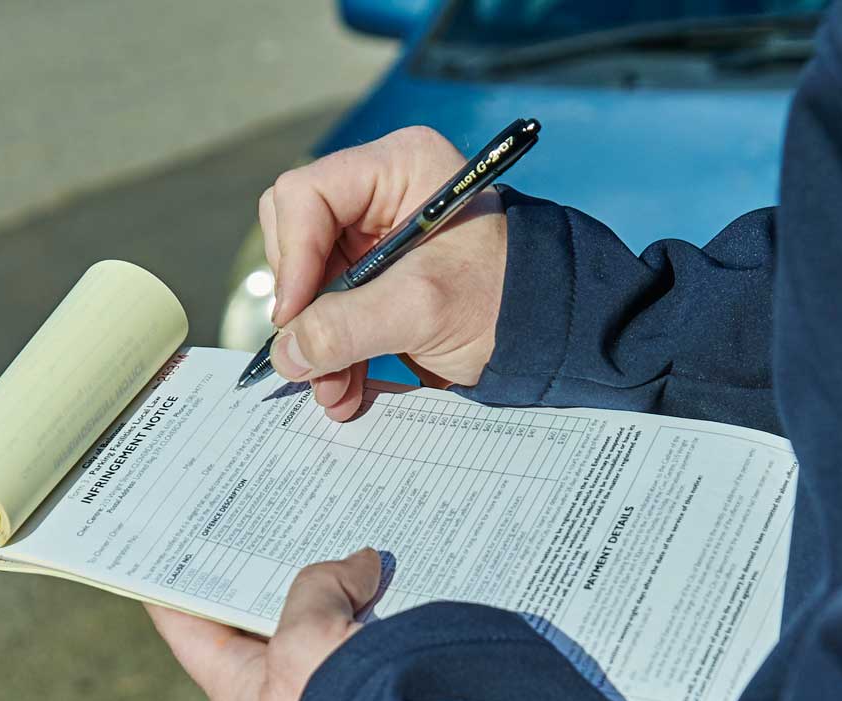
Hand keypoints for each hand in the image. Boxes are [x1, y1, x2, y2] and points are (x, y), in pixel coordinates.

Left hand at [145, 548, 384, 700]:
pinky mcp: (384, 685)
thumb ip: (320, 590)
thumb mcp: (309, 640)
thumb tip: (360, 565)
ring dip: (334, 581)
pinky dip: (383, 602)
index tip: (160, 544)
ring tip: (342, 530)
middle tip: (265, 513)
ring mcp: (335, 691)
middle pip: (263, 617)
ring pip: (325, 622)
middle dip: (268, 568)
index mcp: (242, 692)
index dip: (168, 584)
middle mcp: (283, 694)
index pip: (187, 628)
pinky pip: (376, 635)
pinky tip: (396, 572)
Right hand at [261, 126, 507, 420]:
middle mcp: (379, 195)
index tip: (295, 316)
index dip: (291, 257)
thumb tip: (287, 352)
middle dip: (303, 309)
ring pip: (311, 287)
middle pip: (298, 241)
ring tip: (332, 392)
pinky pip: (333, 315)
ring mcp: (377, 241)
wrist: (554, 337)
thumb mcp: (424, 310)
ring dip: (316, 345)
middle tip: (311, 358)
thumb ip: (348, 327)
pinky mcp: (379, 284)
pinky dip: (334, 355)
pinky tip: (343, 392)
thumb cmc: (507, 301)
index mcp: (396, 167)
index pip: (306, 196)